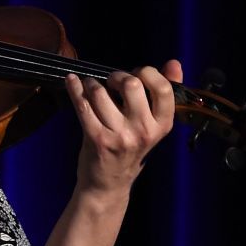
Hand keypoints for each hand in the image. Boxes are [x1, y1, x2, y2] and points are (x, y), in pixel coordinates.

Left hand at [63, 59, 181, 198]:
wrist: (109, 183)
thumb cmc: (131, 148)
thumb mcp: (152, 126)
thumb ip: (162, 94)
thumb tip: (174, 63)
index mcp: (162, 125)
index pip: (163, 88)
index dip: (148, 72)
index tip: (137, 73)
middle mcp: (143, 131)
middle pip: (131, 84)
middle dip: (117, 75)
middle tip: (111, 81)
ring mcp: (119, 136)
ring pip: (101, 92)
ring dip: (92, 83)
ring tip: (92, 87)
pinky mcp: (96, 138)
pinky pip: (82, 105)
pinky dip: (74, 88)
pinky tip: (71, 80)